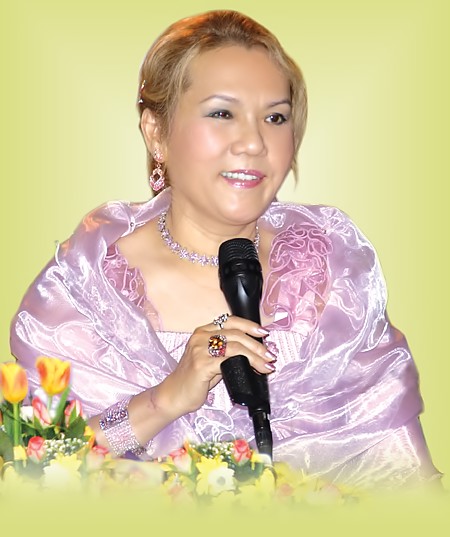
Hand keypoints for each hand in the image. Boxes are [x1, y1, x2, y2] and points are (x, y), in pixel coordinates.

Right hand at [154, 316, 275, 419]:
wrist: (174, 396)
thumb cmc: (194, 379)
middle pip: (235, 333)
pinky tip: (256, 370)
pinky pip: (229, 360)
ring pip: (235, 346)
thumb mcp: (210, 359)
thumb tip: (254, 352)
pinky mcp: (202, 364)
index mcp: (202, 332)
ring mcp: (200, 349)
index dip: (249, 325)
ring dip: (255, 355)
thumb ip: (226, 352)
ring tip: (267, 364)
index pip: (230, 321)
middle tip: (270, 355)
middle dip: (257, 344)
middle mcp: (200, 337)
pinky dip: (247, 364)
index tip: (263, 333)